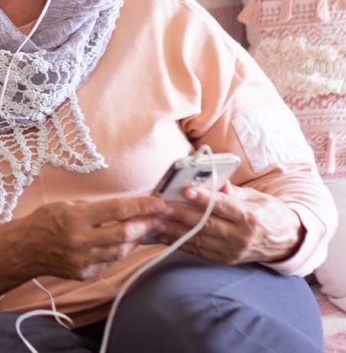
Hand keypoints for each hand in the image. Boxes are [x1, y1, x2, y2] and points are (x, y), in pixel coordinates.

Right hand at [16, 195, 167, 280]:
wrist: (25, 248)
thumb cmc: (46, 221)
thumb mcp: (68, 205)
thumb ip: (96, 208)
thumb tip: (127, 207)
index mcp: (76, 218)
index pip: (118, 210)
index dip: (142, 206)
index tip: (158, 203)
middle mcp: (81, 240)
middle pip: (125, 233)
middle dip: (146, 224)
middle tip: (158, 217)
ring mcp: (84, 260)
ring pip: (121, 251)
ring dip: (135, 239)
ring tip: (143, 229)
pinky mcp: (85, 273)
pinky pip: (110, 262)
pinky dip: (118, 251)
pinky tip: (120, 243)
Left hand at [157, 182, 304, 263]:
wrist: (286, 241)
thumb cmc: (269, 213)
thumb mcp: (256, 197)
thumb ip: (233, 191)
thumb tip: (215, 182)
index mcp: (250, 217)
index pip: (223, 207)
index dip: (203, 198)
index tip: (185, 189)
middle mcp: (241, 237)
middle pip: (206, 224)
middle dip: (180, 213)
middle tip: (160, 204)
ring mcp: (232, 251)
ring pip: (198, 239)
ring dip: (174, 230)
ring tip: (155, 219)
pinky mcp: (225, 259)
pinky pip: (199, 251)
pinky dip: (179, 242)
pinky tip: (163, 234)